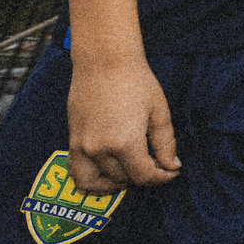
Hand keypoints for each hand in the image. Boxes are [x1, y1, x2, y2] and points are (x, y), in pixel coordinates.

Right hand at [67, 54, 179, 191]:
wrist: (104, 61)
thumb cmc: (136, 81)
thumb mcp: (159, 112)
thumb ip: (166, 143)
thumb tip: (172, 166)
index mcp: (125, 142)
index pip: (144, 176)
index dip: (161, 177)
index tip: (171, 171)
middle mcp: (100, 149)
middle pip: (124, 178)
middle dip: (143, 175)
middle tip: (155, 164)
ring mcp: (82, 146)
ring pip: (97, 182)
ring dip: (116, 181)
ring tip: (131, 171)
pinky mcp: (72, 140)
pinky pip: (77, 173)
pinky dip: (91, 180)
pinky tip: (107, 173)